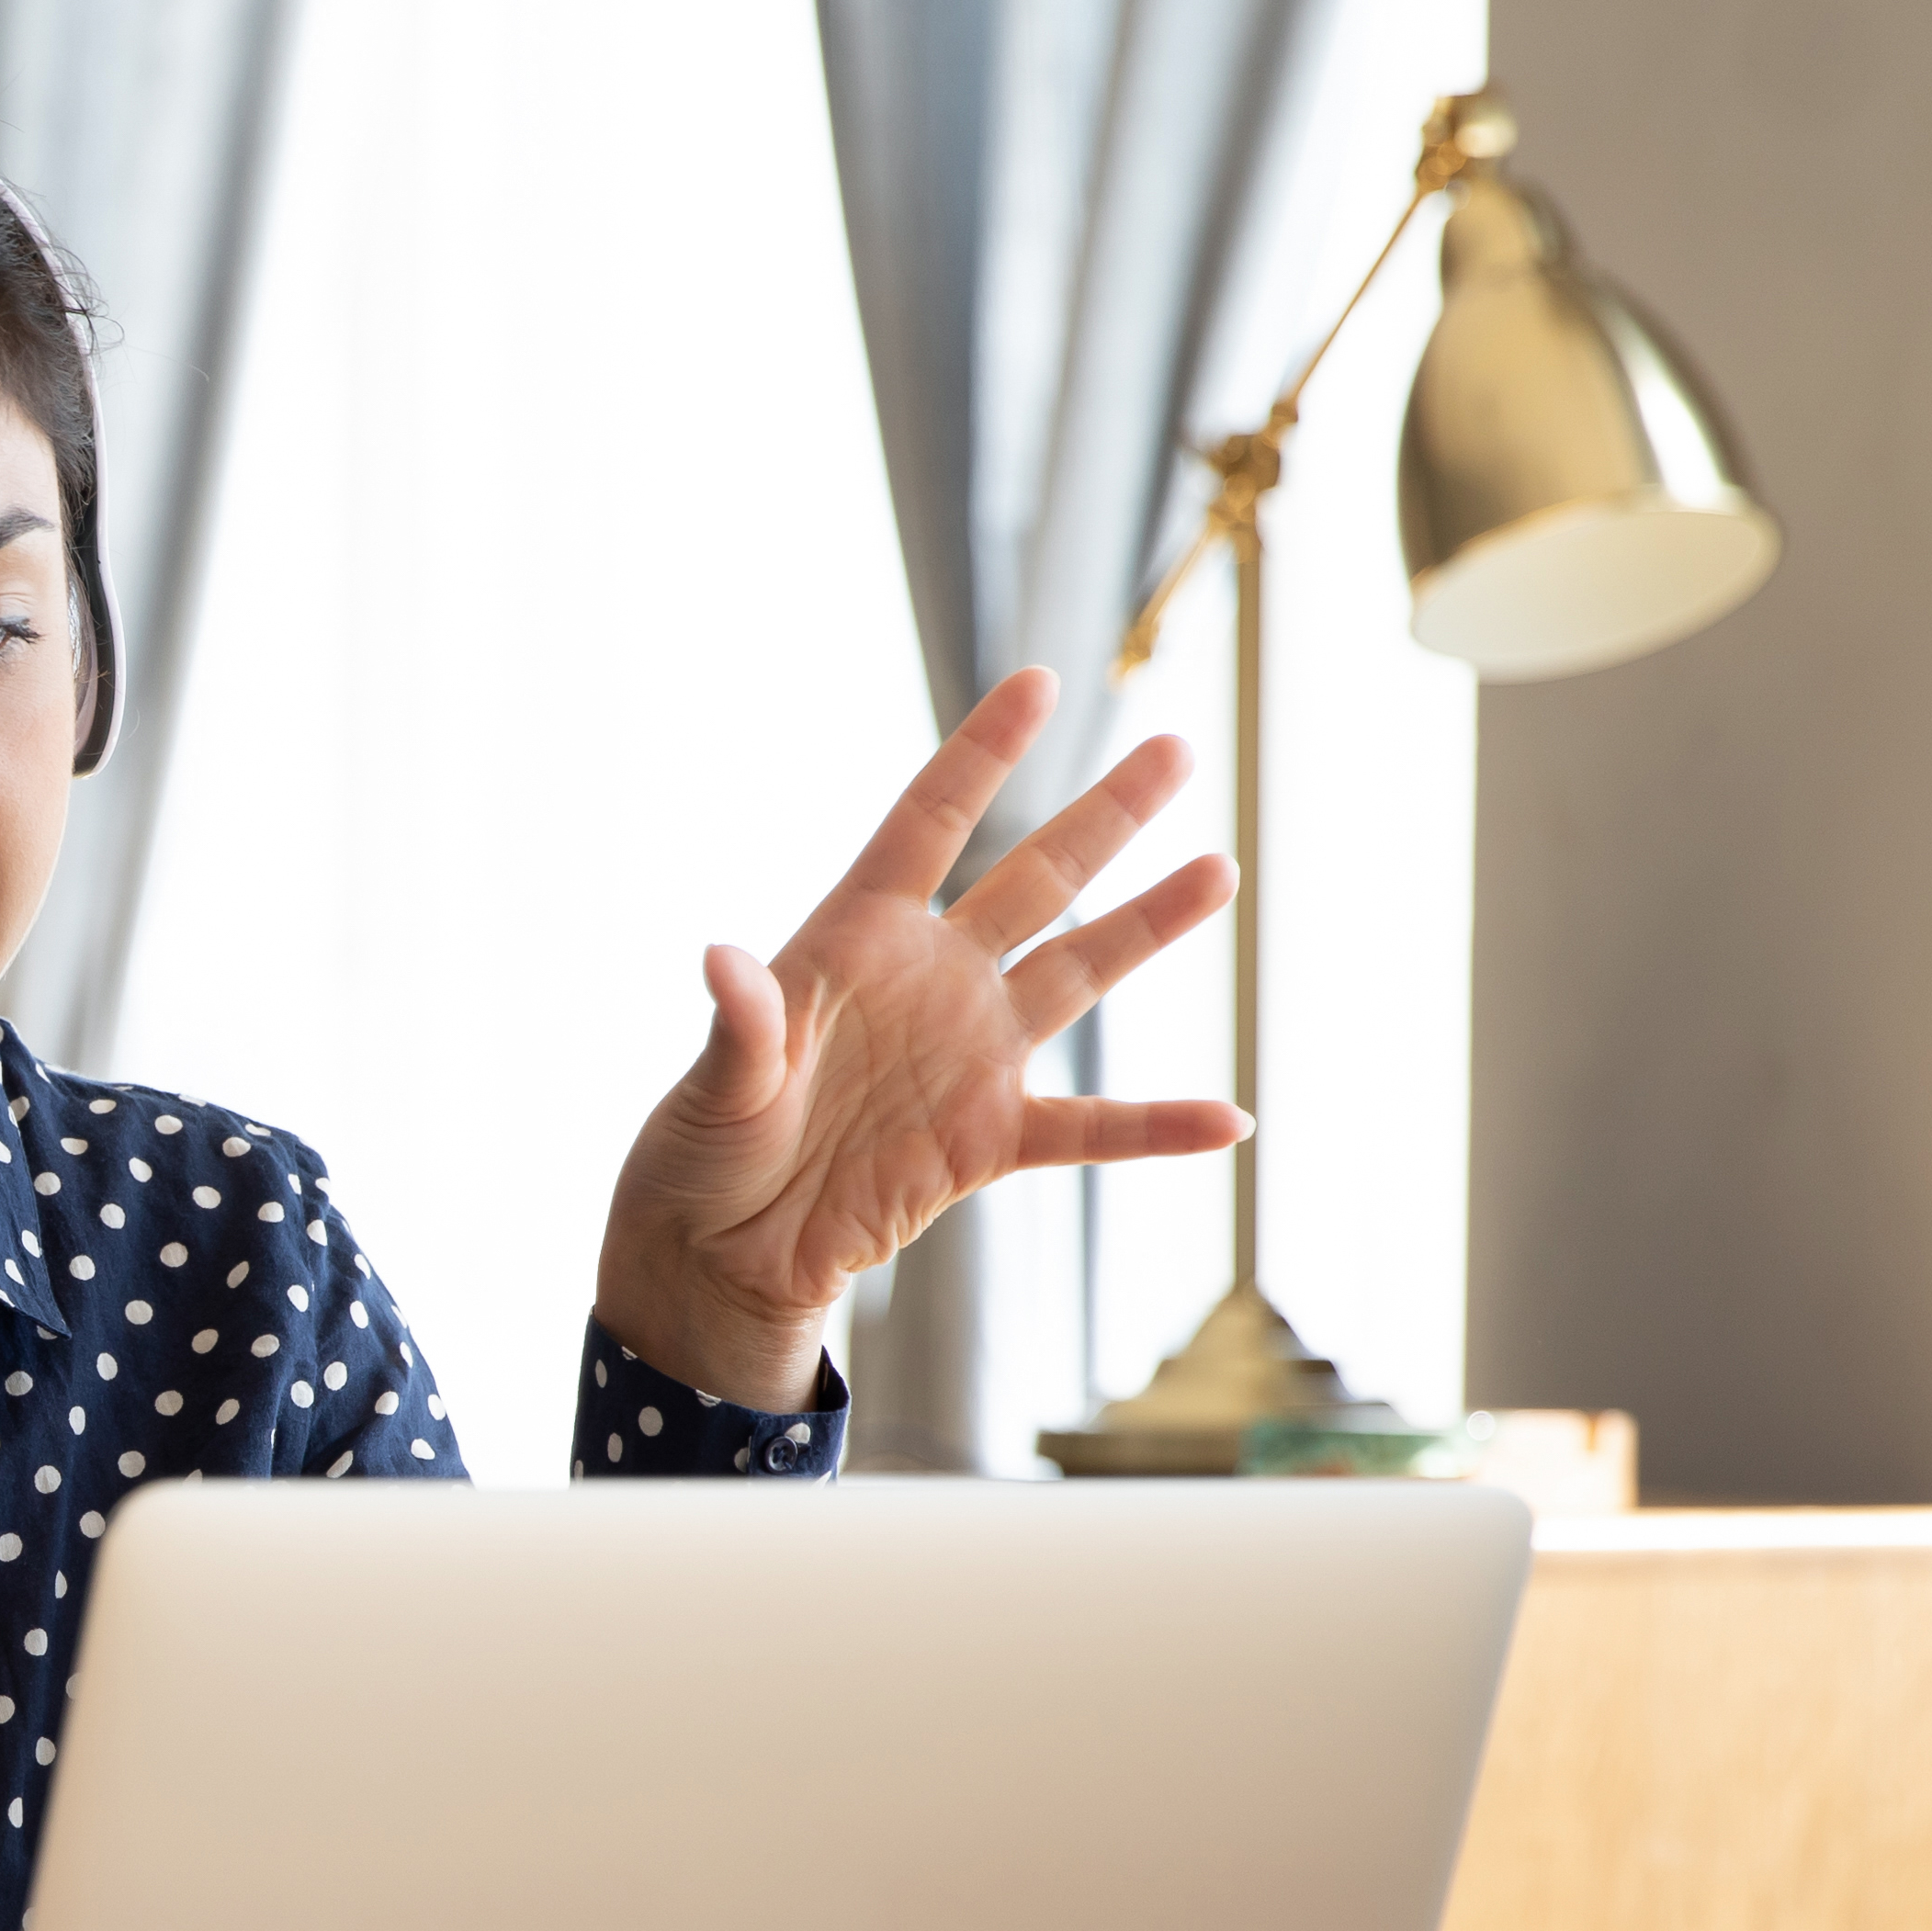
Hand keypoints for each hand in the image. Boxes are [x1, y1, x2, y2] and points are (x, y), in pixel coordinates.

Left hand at [592, 669, 1246, 1409]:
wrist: (725, 1249)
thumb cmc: (702, 1151)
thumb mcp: (715, 1087)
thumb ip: (742, 1026)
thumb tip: (722, 965)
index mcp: (856, 940)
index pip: (928, 824)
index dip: (982, 755)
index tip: (1040, 681)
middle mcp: (930, 981)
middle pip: (1035, 880)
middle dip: (1105, 816)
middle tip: (1176, 751)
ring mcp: (969, 1057)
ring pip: (1078, 975)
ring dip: (1148, 927)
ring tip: (1218, 871)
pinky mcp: (990, 1140)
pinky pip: (1091, 1130)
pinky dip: (1157, 1129)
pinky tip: (1229, 1122)